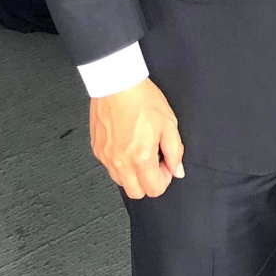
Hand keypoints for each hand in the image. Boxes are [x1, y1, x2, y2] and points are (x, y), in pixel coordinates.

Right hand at [89, 78, 184, 199]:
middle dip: (149, 181)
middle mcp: (120, 162)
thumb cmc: (142, 98)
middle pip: (136, 193)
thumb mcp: (169, 122)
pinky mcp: (97, 150)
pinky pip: (110, 167)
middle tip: (154, 160)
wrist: (117, 83)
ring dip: (133, 174)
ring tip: (140, 149)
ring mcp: (106, 158)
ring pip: (121, 182)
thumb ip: (175, 151)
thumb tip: (177, 169)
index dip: (165, 178)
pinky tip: (127, 143)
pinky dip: (120, 163)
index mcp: (141, 158)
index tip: (166, 163)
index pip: (155, 190)